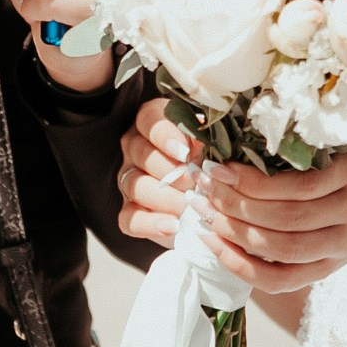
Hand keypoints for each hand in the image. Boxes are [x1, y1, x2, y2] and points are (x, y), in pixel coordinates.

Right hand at [116, 97, 201, 249]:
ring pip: (135, 184)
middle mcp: (136, 148)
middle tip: (195, 181)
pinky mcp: (130, 212)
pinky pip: (129, 219)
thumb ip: (210, 141)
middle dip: (170, 170)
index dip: (165, 136)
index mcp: (153, 123)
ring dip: (164, 197)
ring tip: (189, 206)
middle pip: (141, 153)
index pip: (149, 120)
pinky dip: (150, 224)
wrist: (209, 195)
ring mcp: (130, 180)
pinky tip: (173, 226)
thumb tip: (216, 151)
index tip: (185, 152)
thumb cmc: (211, 159)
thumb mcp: (213, 143)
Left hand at [189, 151, 346, 293]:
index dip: (254, 181)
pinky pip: (278, 279)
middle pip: (289, 218)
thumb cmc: (333, 173)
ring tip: (204, 214)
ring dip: (234, 233)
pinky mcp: (323, 274)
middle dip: (237, 204)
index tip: (218, 169)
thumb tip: (223, 147)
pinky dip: (241, 265)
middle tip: (204, 189)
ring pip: (282, 249)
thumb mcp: (324, 150)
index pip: (300, 185)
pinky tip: (215, 244)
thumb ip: (286, 148)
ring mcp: (339, 248)